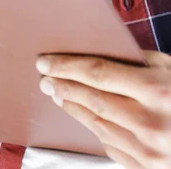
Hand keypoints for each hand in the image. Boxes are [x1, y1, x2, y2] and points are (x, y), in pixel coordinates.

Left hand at [37, 51, 170, 167]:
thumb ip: (138, 61)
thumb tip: (100, 51)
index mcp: (157, 91)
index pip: (97, 73)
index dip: (66, 66)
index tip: (46, 62)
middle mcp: (151, 123)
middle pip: (92, 100)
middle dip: (63, 86)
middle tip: (45, 78)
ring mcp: (149, 152)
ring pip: (97, 125)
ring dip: (73, 107)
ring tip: (59, 94)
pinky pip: (111, 146)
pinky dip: (95, 129)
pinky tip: (86, 117)